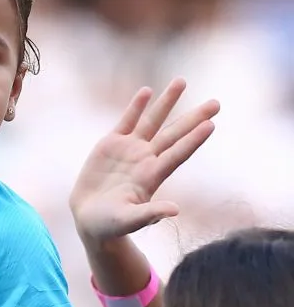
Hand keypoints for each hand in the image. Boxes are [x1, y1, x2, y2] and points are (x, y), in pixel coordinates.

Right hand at [70, 78, 218, 243]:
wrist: (89, 218)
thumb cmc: (110, 225)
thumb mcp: (128, 221)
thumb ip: (149, 214)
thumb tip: (175, 210)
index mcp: (151, 177)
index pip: (177, 154)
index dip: (193, 141)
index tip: (211, 125)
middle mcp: (146, 159)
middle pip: (174, 134)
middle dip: (194, 117)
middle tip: (216, 102)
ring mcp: (130, 150)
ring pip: (153, 121)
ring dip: (167, 102)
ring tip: (181, 81)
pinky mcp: (111, 144)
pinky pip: (126, 121)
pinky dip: (136, 106)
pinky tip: (147, 91)